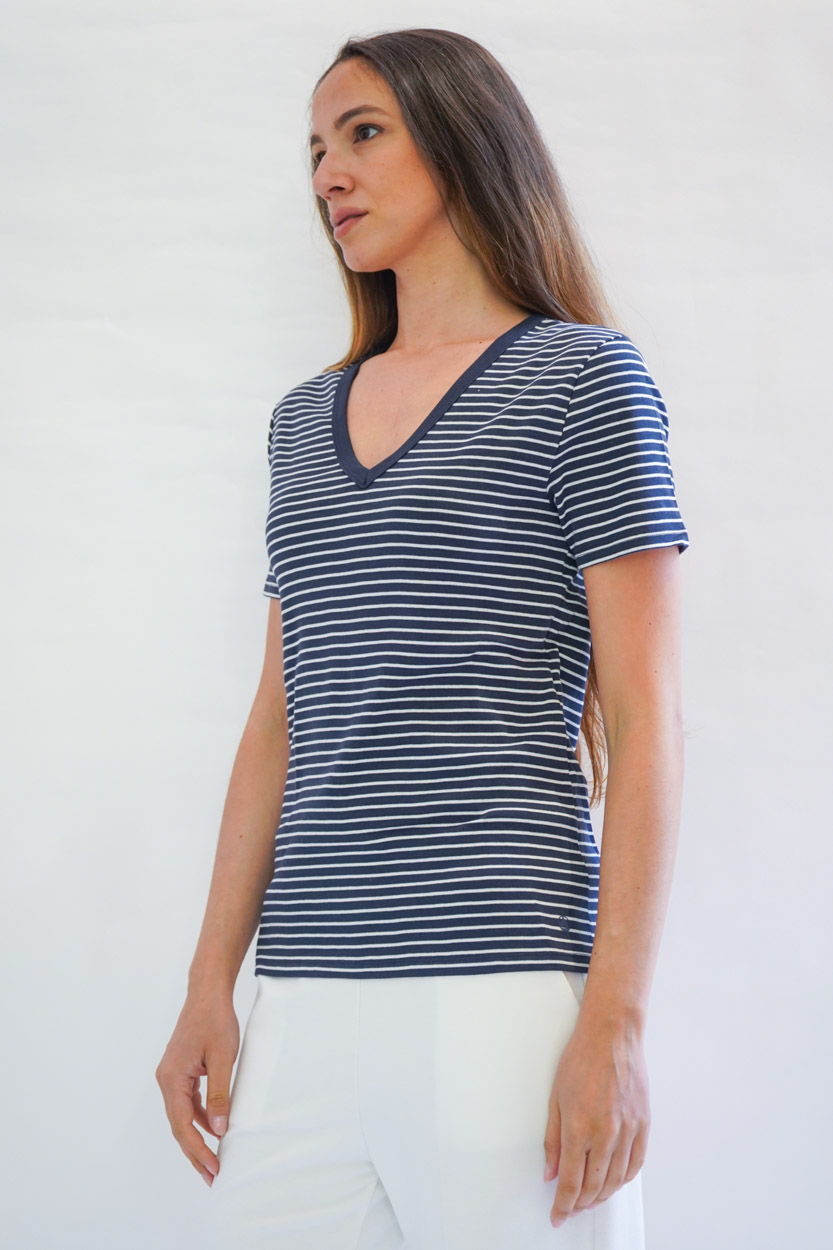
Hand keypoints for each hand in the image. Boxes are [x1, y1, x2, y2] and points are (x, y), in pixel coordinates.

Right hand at [155, 987, 239, 1186]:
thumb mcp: (223, 1058)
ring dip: (197, 1137)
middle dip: (195, 1152)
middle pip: (179, 1125)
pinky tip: (214, 1127)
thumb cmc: (215, 1019)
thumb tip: (219, 1129)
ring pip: (183, 1115)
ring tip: (213, 1159)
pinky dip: (200, 1117)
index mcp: (171, 1079)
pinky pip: (188, 1102)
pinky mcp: (182, 1071)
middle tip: (212, 1176)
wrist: (208, 992)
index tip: (213, 1168)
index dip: (198, 1150)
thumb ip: (220, 1094)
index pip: (182, 1125)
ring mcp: (173, 1075)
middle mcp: (166, 1080)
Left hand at [542, 1008, 649, 1226]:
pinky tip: (615, 1182)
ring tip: (590, 1199)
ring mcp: (628, 1130)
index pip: (571, 1182)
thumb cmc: (581, 1058)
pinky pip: (636, 1164)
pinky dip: (625, 1179)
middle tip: (570, 1207)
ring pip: (616, 1180)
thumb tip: (550, 1172)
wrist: (612, 1034)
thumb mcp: (555, 1098)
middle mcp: (606, 1133)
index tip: (558, 1215)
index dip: (563, 1205)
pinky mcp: (643, 1123)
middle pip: (594, 1186)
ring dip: (602, 1196)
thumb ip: (552, 1140)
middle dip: (580, 1203)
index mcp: (579, 1127)